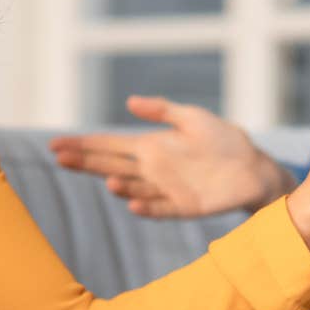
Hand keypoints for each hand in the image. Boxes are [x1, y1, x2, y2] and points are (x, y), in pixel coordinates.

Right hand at [50, 97, 292, 217]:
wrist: (253, 168)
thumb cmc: (223, 140)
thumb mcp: (192, 118)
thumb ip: (162, 110)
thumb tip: (130, 102)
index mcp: (149, 146)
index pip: (108, 146)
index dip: (83, 145)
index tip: (56, 144)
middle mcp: (151, 169)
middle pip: (111, 167)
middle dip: (86, 163)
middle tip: (60, 158)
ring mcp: (165, 189)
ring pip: (133, 188)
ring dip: (119, 187)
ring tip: (106, 181)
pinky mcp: (183, 207)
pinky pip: (160, 208)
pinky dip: (146, 207)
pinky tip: (133, 204)